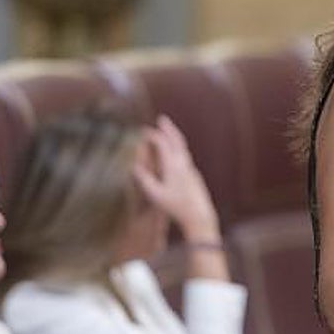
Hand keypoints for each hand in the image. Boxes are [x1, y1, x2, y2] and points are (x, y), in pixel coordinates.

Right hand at [132, 115, 219, 240]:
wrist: (199, 215)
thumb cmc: (175, 206)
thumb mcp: (155, 195)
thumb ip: (144, 180)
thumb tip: (134, 167)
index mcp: (173, 165)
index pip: (163, 143)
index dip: (153, 135)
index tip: (144, 131)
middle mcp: (184, 164)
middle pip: (177, 140)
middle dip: (168, 128)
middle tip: (162, 118)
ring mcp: (191, 169)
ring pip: (183, 148)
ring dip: (174, 137)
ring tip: (167, 132)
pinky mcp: (194, 175)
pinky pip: (185, 156)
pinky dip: (178, 148)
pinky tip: (174, 153)